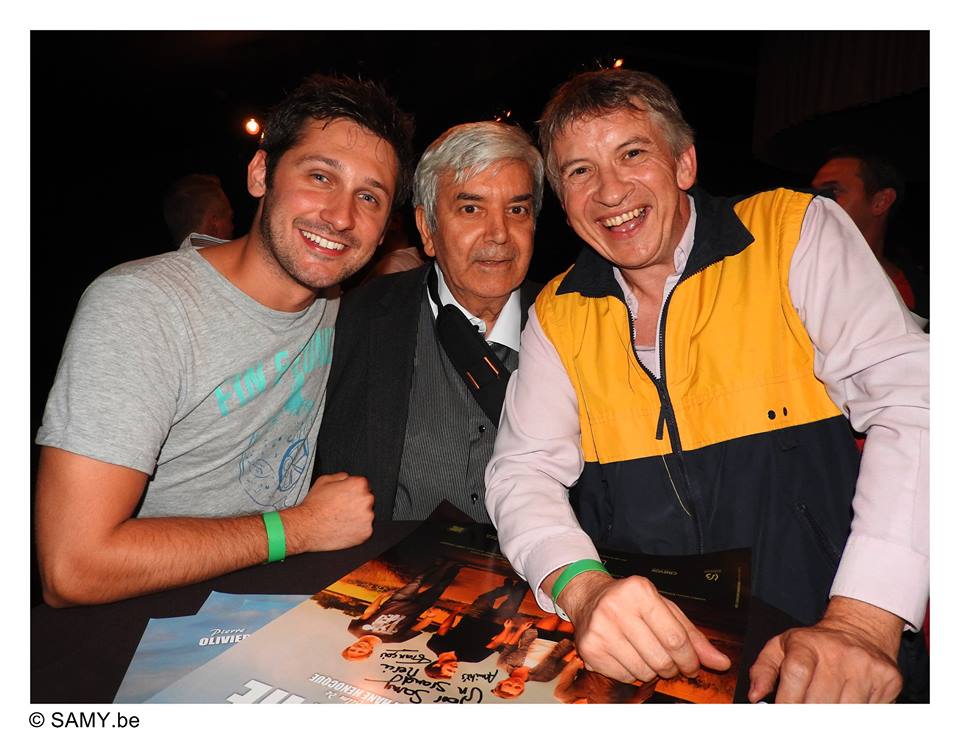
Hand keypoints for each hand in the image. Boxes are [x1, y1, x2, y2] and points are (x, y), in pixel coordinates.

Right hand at [284, 472, 373, 552]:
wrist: (307, 527)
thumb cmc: (314, 505)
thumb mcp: (324, 480)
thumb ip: (341, 476)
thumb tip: (348, 478)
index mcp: (358, 485)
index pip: (363, 486)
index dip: (352, 492)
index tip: (345, 498)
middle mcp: (366, 499)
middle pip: (366, 500)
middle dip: (357, 504)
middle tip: (341, 509)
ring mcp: (367, 517)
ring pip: (366, 515)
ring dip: (357, 517)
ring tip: (341, 519)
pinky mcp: (366, 532)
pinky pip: (365, 529)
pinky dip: (356, 530)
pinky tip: (343, 528)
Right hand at [555, 572, 730, 682]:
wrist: (589, 597)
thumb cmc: (632, 602)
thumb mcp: (664, 608)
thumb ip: (692, 635)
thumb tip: (720, 662)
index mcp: (639, 591)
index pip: (675, 638)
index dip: (689, 659)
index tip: (692, 666)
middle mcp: (616, 608)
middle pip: (660, 658)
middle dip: (672, 668)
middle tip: (671, 664)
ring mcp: (600, 629)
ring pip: (643, 671)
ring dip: (652, 671)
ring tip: (647, 655)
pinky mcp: (589, 648)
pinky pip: (624, 676)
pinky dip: (632, 673)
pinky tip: (628, 656)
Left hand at [748, 596, 902, 702]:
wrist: (860, 630)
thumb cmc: (815, 644)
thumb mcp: (782, 646)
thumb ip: (763, 670)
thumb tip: (755, 696)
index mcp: (807, 644)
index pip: (796, 674)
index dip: (788, 700)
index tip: (783, 712)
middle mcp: (838, 653)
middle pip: (819, 700)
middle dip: (807, 713)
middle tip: (804, 710)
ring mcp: (865, 667)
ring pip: (844, 711)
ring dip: (831, 715)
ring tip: (825, 703)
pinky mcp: (887, 679)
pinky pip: (868, 711)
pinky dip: (854, 713)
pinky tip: (847, 701)